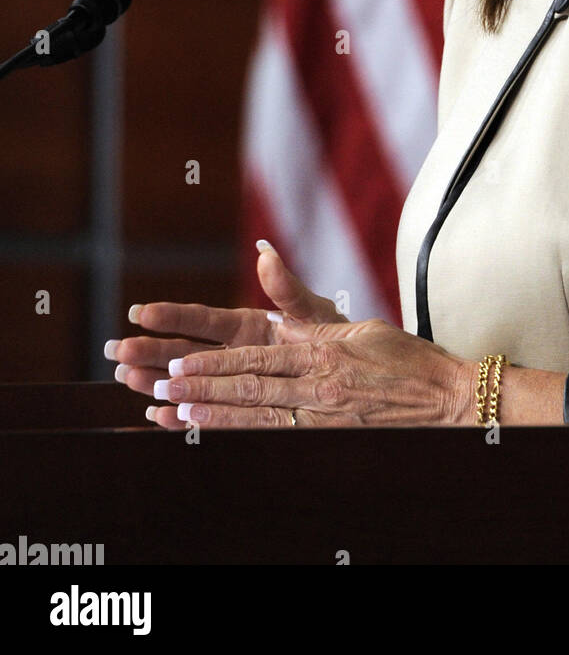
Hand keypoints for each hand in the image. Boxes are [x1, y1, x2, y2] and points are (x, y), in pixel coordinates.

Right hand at [107, 242, 347, 412]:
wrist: (352, 376)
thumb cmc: (333, 339)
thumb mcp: (312, 312)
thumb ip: (287, 288)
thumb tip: (265, 251)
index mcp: (246, 326)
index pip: (203, 320)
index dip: (172, 316)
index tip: (141, 311)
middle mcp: (232, 353)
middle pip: (184, 352)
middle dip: (150, 351)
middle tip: (116, 351)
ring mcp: (231, 381)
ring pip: (185, 381)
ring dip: (154, 380)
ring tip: (124, 376)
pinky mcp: (236, 408)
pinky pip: (205, 412)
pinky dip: (181, 416)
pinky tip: (155, 416)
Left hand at [147, 316, 474, 429]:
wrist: (447, 396)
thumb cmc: (405, 359)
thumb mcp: (357, 328)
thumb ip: (310, 319)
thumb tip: (273, 288)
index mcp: (321, 349)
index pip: (255, 359)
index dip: (214, 364)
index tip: (180, 364)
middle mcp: (318, 382)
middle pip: (248, 388)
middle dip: (200, 388)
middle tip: (161, 388)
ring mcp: (325, 414)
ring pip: (258, 417)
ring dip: (214, 417)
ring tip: (176, 416)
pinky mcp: (334, 437)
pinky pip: (282, 440)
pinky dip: (247, 440)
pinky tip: (222, 441)